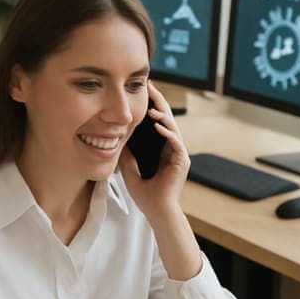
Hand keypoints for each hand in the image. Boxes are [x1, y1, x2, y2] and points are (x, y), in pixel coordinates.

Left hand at [120, 81, 189, 221]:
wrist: (156, 210)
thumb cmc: (145, 194)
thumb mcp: (130, 169)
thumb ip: (128, 154)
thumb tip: (118, 139)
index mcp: (162, 149)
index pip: (158, 122)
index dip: (152, 107)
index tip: (143, 93)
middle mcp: (173, 149)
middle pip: (167, 120)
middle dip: (159, 103)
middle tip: (151, 88)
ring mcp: (179, 155)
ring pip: (173, 128)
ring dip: (163, 116)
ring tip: (152, 107)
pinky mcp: (182, 162)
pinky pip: (176, 143)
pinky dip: (167, 133)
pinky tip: (158, 125)